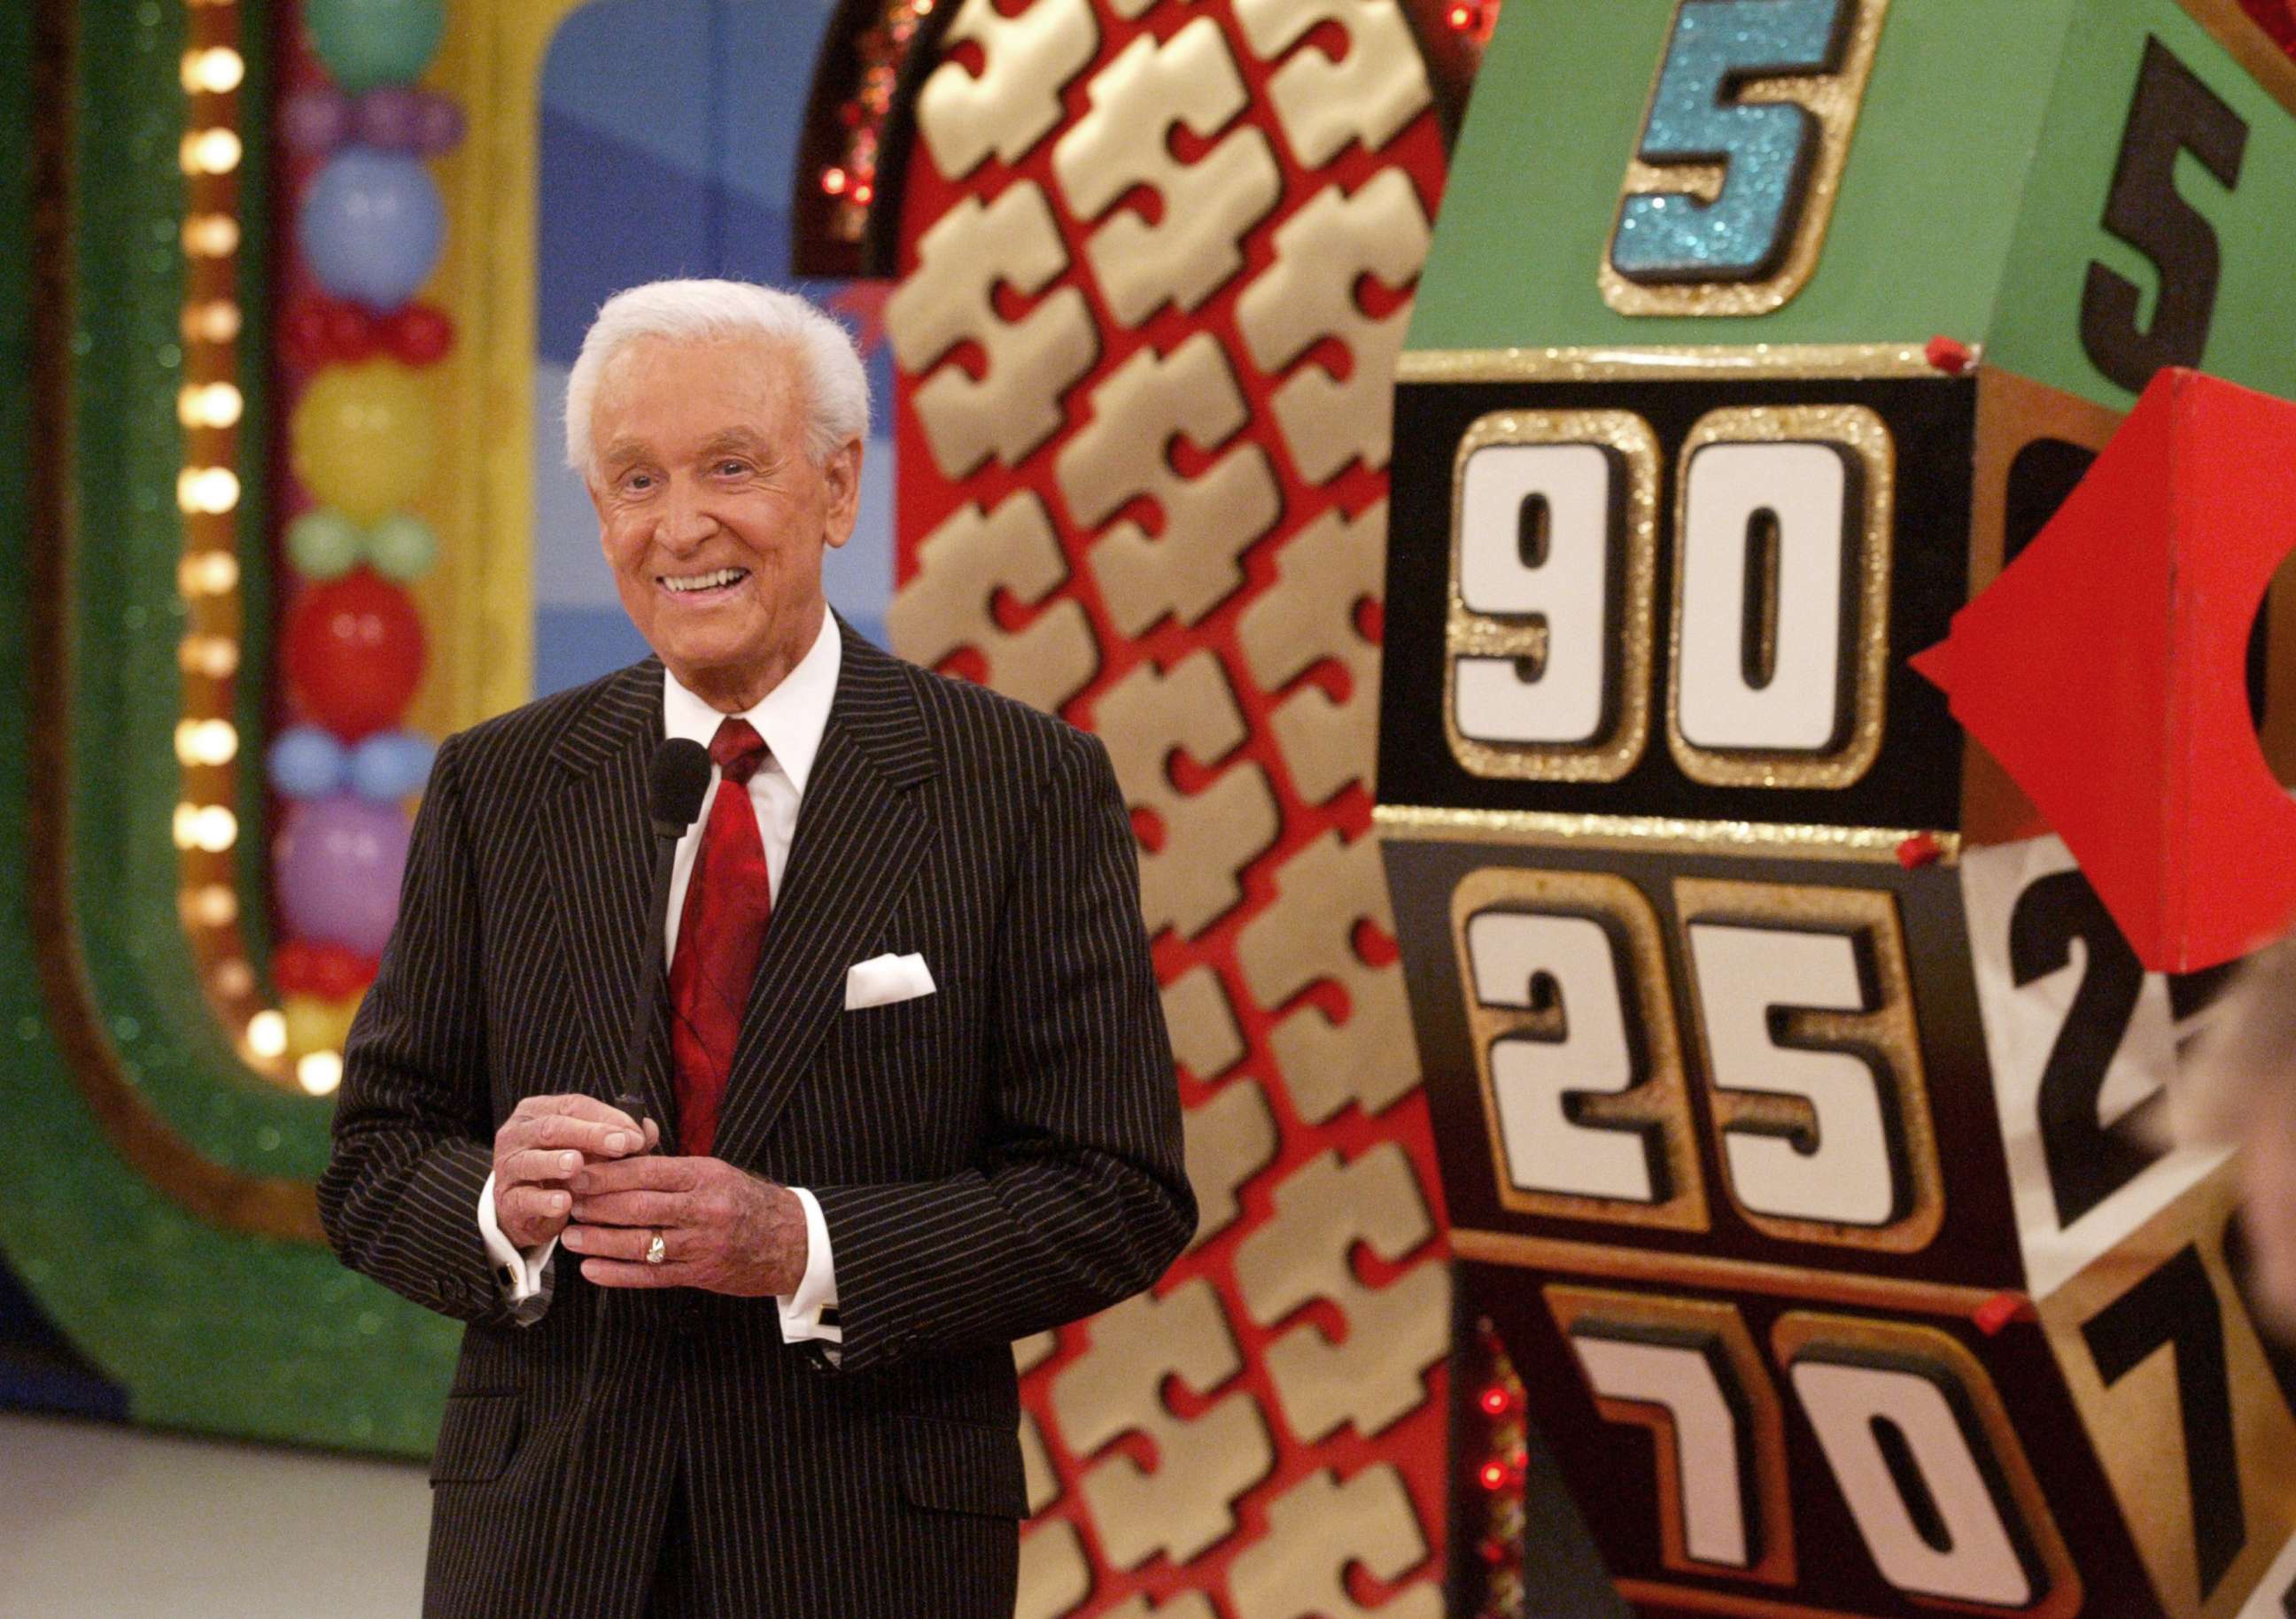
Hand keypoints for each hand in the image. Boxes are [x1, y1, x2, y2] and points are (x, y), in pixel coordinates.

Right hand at [490, 1094, 658, 1247]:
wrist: (528, 1210)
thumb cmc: (565, 1171)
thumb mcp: (592, 1151)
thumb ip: (620, 1138)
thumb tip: (649, 1129)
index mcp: (539, 1111)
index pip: (573, 1106)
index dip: (606, 1118)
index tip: (635, 1135)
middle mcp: (518, 1134)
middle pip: (553, 1128)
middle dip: (590, 1135)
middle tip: (620, 1145)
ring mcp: (508, 1167)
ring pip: (531, 1160)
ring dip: (556, 1162)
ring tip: (578, 1164)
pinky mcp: (506, 1201)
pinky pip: (524, 1198)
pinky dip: (544, 1201)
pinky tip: (564, 1202)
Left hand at [561, 1155, 806, 1295]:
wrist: (792, 1241)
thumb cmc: (748, 1202)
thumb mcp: (716, 1173)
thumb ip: (673, 1171)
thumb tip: (621, 1163)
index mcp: (704, 1175)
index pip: (646, 1172)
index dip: (606, 1174)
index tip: (576, 1172)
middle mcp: (703, 1208)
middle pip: (637, 1206)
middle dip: (595, 1205)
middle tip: (565, 1203)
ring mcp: (701, 1244)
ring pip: (640, 1242)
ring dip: (599, 1241)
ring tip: (570, 1237)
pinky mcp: (700, 1274)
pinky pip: (651, 1275)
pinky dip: (618, 1274)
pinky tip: (592, 1270)